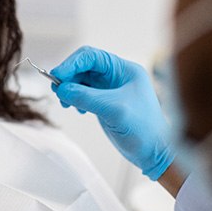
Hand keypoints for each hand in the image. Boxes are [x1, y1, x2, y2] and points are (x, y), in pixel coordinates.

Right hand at [50, 46, 174, 179]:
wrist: (154, 153)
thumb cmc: (144, 130)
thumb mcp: (113, 110)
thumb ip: (85, 97)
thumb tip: (61, 89)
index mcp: (123, 70)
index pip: (91, 57)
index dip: (71, 63)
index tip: (56, 75)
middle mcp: (115, 76)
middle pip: (83, 67)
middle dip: (68, 76)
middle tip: (57, 90)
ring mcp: (109, 89)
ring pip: (80, 80)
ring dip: (69, 88)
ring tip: (66, 103)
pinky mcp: (103, 102)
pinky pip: (82, 93)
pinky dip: (74, 98)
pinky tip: (77, 108)